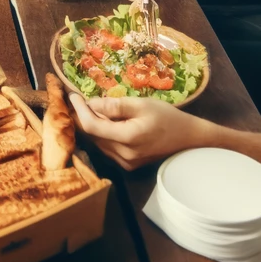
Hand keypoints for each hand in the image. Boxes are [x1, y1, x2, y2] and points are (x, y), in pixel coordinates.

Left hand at [69, 93, 210, 170]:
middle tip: (77, 99)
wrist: (188, 138)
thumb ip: (114, 106)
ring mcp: (126, 163)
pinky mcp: (128, 166)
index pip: (92, 127)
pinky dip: (102, 134)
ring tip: (88, 107)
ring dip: (91, 125)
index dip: (79, 111)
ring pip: (98, 143)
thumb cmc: (167, 117)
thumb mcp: (141, 104)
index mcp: (128, 139)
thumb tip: (90, 104)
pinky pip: (107, 148)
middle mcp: (124, 156)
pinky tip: (104, 121)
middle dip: (82, 117)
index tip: (72, 96)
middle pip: (93, 136)